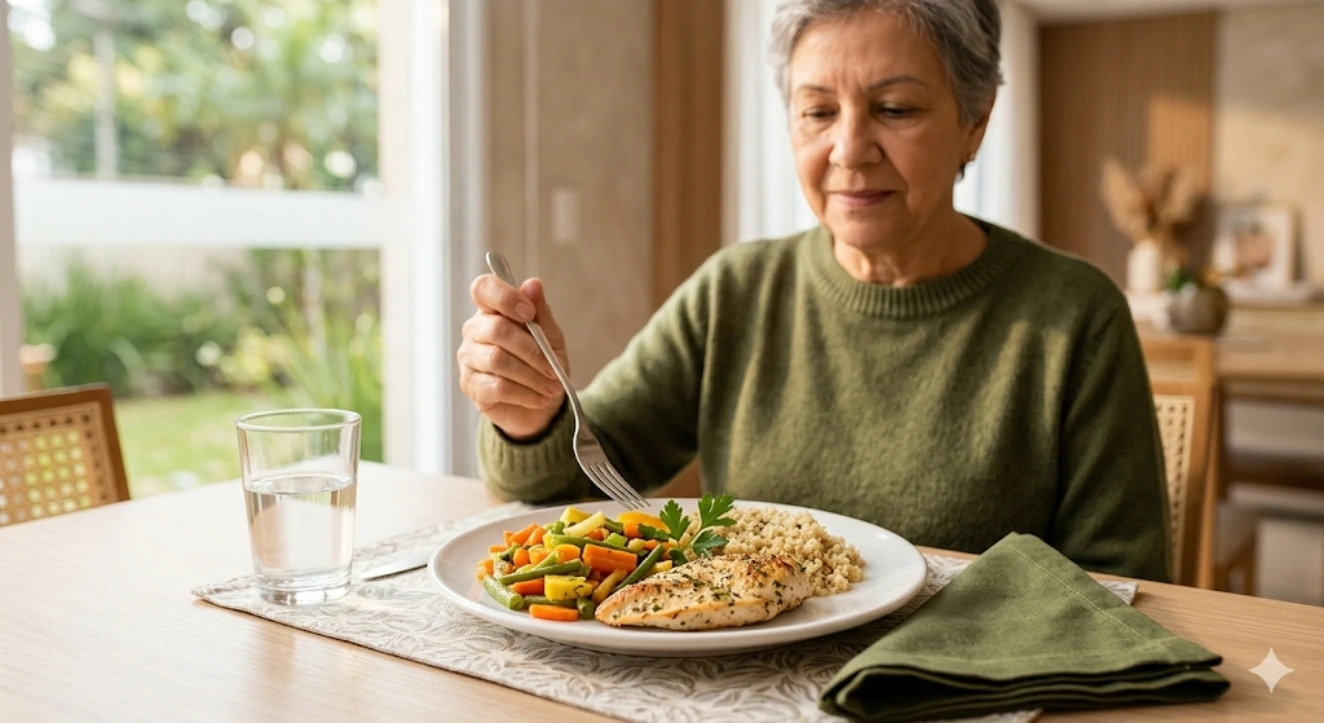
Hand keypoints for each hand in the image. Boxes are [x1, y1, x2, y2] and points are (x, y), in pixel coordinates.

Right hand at [458, 273, 568, 439]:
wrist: (540, 403)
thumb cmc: (542, 363)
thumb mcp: (550, 335)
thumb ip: (540, 311)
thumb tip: (533, 284)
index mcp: (491, 310)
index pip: (483, 288)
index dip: (505, 297)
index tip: (530, 313)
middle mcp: (474, 330)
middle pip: (497, 329)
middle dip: (532, 351)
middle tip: (554, 369)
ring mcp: (468, 358)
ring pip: (498, 360)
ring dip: (531, 376)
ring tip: (552, 388)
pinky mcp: (470, 385)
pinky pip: (497, 387)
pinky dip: (524, 393)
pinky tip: (539, 398)